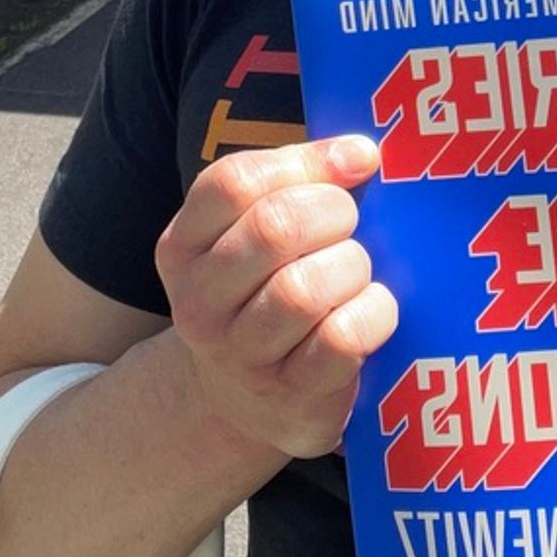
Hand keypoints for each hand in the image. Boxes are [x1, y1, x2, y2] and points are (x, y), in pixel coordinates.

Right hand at [155, 135, 397, 459]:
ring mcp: (240, 355)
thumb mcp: (254, 233)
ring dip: (352, 267)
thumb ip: (299, 181)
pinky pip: (342, 338)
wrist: (243, 401)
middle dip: (335, 212)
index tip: (358, 161)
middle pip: (273, 229)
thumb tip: (361, 154)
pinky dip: (374, 313)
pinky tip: (372, 308)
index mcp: (182, 247)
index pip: (233, 183)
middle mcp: (199, 303)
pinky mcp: (291, 394)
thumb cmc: (264, 291)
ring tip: (355, 272)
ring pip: (304, 289)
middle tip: (351, 223)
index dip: (308, 162)